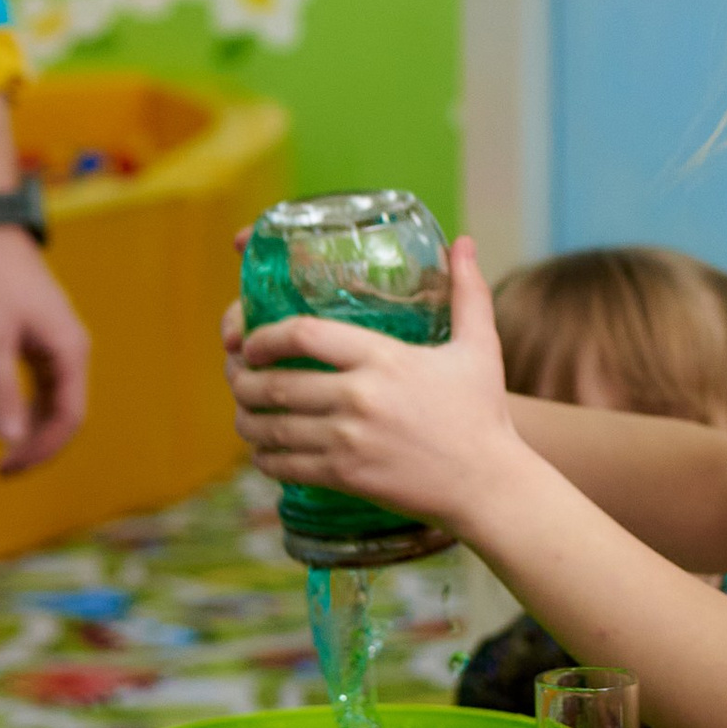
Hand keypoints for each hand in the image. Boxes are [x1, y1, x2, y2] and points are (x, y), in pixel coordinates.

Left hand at [0, 226, 89, 473]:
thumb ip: (1, 389)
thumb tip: (8, 440)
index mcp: (70, 353)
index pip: (68, 417)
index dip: (43, 448)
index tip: (8, 464)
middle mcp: (73, 354)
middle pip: (67, 416)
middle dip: (38, 446)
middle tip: (1, 470)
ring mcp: (62, 350)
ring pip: (57, 406)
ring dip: (34, 432)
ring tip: (4, 457)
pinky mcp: (47, 346)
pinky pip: (46, 390)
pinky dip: (30, 411)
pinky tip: (8, 423)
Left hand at [225, 230, 512, 536]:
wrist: (488, 484)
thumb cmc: (481, 414)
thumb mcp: (479, 347)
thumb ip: (467, 292)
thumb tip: (465, 243)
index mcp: (384, 358)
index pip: (304, 334)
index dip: (265, 336)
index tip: (253, 342)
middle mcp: (360, 397)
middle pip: (275, 383)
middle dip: (244, 382)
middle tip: (239, 379)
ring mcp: (349, 440)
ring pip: (272, 427)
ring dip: (247, 420)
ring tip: (243, 415)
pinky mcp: (346, 477)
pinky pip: (286, 466)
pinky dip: (265, 459)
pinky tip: (263, 454)